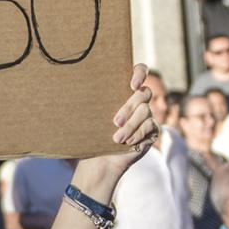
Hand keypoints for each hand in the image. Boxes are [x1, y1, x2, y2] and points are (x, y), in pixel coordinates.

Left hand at [72, 66, 161, 199]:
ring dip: (130, 125)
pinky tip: (128, 142)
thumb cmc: (94, 133)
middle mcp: (139, 100)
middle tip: (115, 122)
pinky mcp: (153, 129)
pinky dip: (137, 134)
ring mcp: (148, 114)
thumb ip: (93, 100)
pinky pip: (149, 126)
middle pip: (143, 94)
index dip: (140, 73)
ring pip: (145, 111)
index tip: (132, 85)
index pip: (139, 70)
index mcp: (124, 90)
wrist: (101, 157)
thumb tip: (75, 87)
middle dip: (128, 108)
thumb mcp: (92, 116)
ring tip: (117, 138)